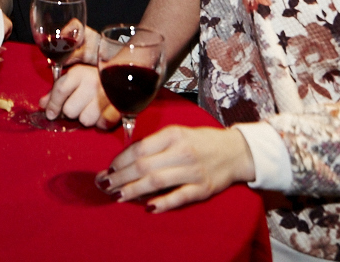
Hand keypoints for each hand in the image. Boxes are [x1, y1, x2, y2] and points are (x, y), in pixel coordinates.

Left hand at [39, 63, 112, 126]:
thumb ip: (57, 90)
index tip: (50, 113)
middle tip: (78, 104)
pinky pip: (102, 124)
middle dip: (71, 110)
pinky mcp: (118, 107)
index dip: (52, 105)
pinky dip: (101, 121)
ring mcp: (106, 96)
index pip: (60, 90)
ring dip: (86, 117)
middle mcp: (91, 83)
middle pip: (70, 110)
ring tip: (91, 107)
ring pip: (85, 120)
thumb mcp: (75, 77)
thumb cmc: (96, 75)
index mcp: (79, 73)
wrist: (125, 72)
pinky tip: (102, 112)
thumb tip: (42, 103)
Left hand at [94, 126, 255, 211]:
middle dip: (120, 177)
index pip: (139, 148)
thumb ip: (155, 143)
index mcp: (173, 135)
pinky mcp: (203, 189)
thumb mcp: (177, 133)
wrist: (235, 151)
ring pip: (156, 182)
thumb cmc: (201, 141)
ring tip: (117, 195)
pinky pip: (179, 197)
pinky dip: (162, 203)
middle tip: (104, 185)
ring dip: (133, 190)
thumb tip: (127, 158)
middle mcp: (182, 152)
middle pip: (143, 166)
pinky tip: (147, 207)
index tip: (109, 168)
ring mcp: (193, 171)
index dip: (120, 160)